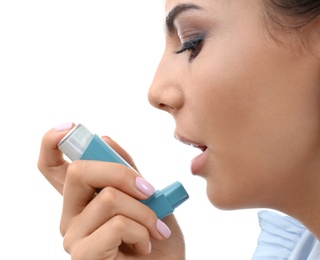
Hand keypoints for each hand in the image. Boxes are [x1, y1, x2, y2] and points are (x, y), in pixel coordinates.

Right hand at [37, 124, 184, 258]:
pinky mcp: (83, 256)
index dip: (51, 143)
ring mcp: (74, 237)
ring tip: (155, 230)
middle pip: (79, 171)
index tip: (69, 128)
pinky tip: (145, 246)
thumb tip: (106, 139)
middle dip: (122, 173)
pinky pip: (116, 225)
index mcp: (84, 199)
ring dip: (145, 212)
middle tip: (149, 191)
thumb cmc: (158, 238)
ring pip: (108, 198)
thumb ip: (128, 171)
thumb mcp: (149, 197)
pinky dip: (142, 232)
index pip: (52, 168)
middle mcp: (71, 216)